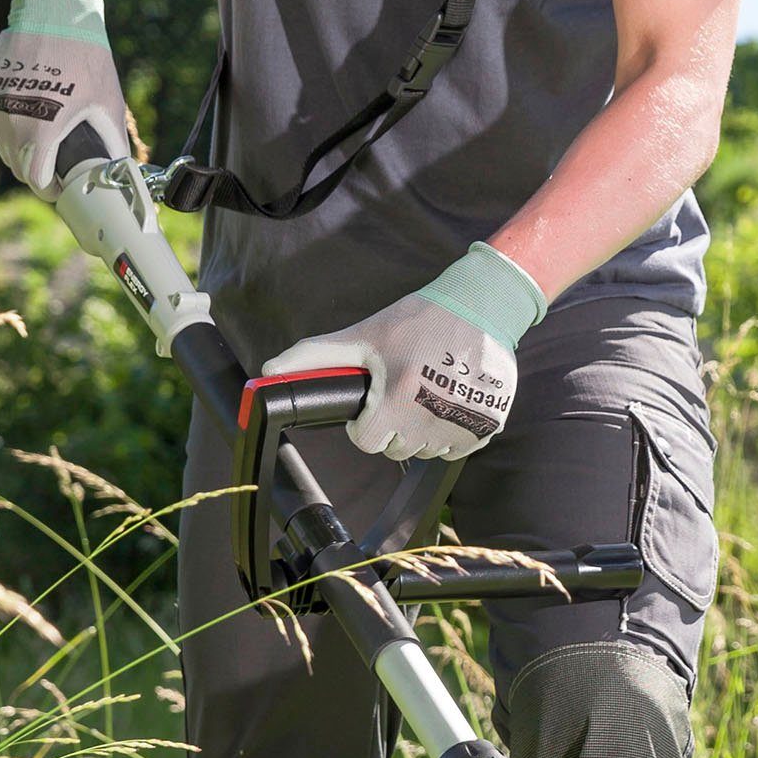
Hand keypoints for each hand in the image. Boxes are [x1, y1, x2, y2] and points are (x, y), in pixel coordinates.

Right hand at [0, 0, 130, 193]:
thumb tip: (117, 172)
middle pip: (18, 167)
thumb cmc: (85, 57)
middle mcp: (9, 119)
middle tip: (57, 163)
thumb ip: (111, 143)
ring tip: (45, 136)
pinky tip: (29, 114)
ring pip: (3, 148)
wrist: (52, 12)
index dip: (50, 189)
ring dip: (21, 151)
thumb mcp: (107, 102)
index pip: (35, 180)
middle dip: (37, 171)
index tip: (61, 186)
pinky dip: (8, 128)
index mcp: (41, 127)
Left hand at [269, 242, 545, 461]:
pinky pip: (457, 448)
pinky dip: (451, 430)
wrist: (482, 305)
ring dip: (422, 430)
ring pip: (427, 452)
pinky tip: (450, 399)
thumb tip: (268, 373)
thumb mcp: (363, 335)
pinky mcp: (489, 426)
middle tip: (401, 390)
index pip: (366, 441)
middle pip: (396, 449)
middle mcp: (432, 418)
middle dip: (392, 425)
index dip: (363, 421)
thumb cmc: (418, 319)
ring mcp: (464, 425)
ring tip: (427, 390)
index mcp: (398, 398)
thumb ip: (314, 357)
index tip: (374, 400)